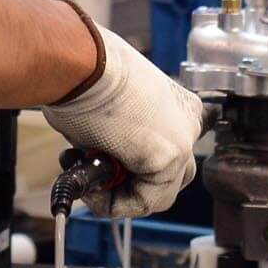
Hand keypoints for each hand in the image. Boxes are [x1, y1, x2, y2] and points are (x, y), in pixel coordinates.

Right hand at [41, 26, 202, 217]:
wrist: (80, 64)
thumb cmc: (83, 74)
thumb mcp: (107, 106)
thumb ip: (118, 135)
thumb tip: (102, 155)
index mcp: (175, 103)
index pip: (164, 148)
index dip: (129, 163)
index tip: (97, 158)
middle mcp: (187, 121)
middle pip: (168, 172)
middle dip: (130, 180)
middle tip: (93, 168)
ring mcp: (183, 140)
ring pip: (158, 191)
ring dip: (120, 194)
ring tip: (86, 174)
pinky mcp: (171, 158)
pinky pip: (145, 201)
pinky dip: (114, 203)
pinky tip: (91, 188)